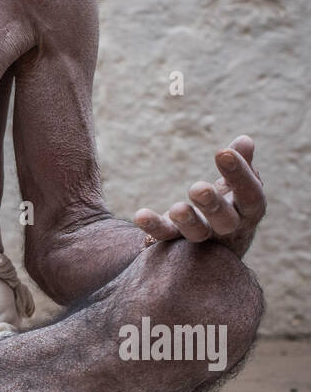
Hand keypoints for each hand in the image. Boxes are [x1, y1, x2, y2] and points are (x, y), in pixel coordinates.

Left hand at [133, 135, 265, 258]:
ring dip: (187, 221)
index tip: (222, 152)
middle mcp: (229, 229)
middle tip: (198, 189)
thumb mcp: (237, 186)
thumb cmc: (230, 206)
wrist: (215, 251)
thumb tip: (245, 140)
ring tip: (177, 209)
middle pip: (226, 221)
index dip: (240, 175)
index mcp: (248, 212)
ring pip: (197, 234)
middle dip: (213, 204)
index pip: (251, 196)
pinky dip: (153, 226)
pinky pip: (165, 236)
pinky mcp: (176, 244)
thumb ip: (242, 164)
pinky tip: (141, 215)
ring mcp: (203, 239)